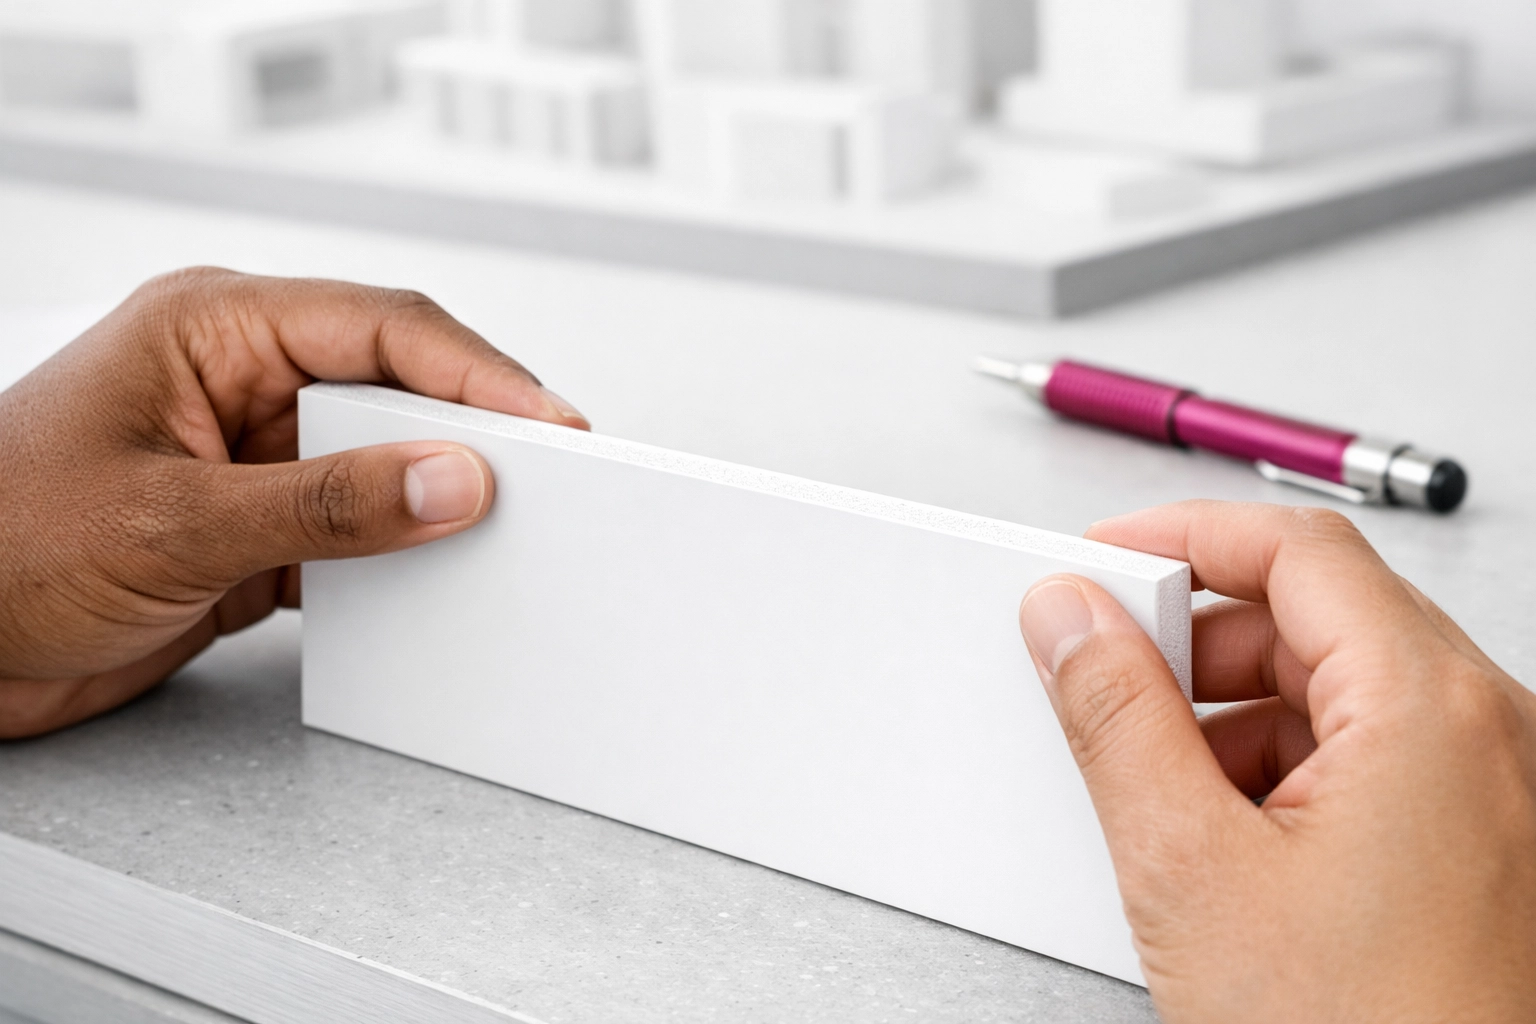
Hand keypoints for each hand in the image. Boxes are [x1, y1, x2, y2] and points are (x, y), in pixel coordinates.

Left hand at [0, 268, 588, 738]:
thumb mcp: (174, 522)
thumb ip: (326, 505)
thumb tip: (453, 481)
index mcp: (212, 327)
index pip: (383, 329)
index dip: (481, 376)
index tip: (554, 428)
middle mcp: (239, 380)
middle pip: (395, 388)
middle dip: (472, 434)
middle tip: (549, 486)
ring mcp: (251, 456)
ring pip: (383, 462)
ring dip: (434, 503)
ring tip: (498, 539)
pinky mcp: (255, 528)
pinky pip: (356, 531)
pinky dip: (397, 560)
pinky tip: (425, 584)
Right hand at [1018, 502, 1535, 1022]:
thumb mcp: (1191, 867)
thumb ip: (1116, 717)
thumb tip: (1069, 618)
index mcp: (1432, 707)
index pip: (1296, 547)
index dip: (1182, 537)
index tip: (1099, 562)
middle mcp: (1487, 730)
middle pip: (1319, 613)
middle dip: (1197, 639)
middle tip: (1103, 675)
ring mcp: (1494, 788)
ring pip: (1339, 690)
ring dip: (1233, 714)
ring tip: (1157, 786)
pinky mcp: (1478, 844)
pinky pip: (1368, 758)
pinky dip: (1281, 771)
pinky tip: (1220, 838)